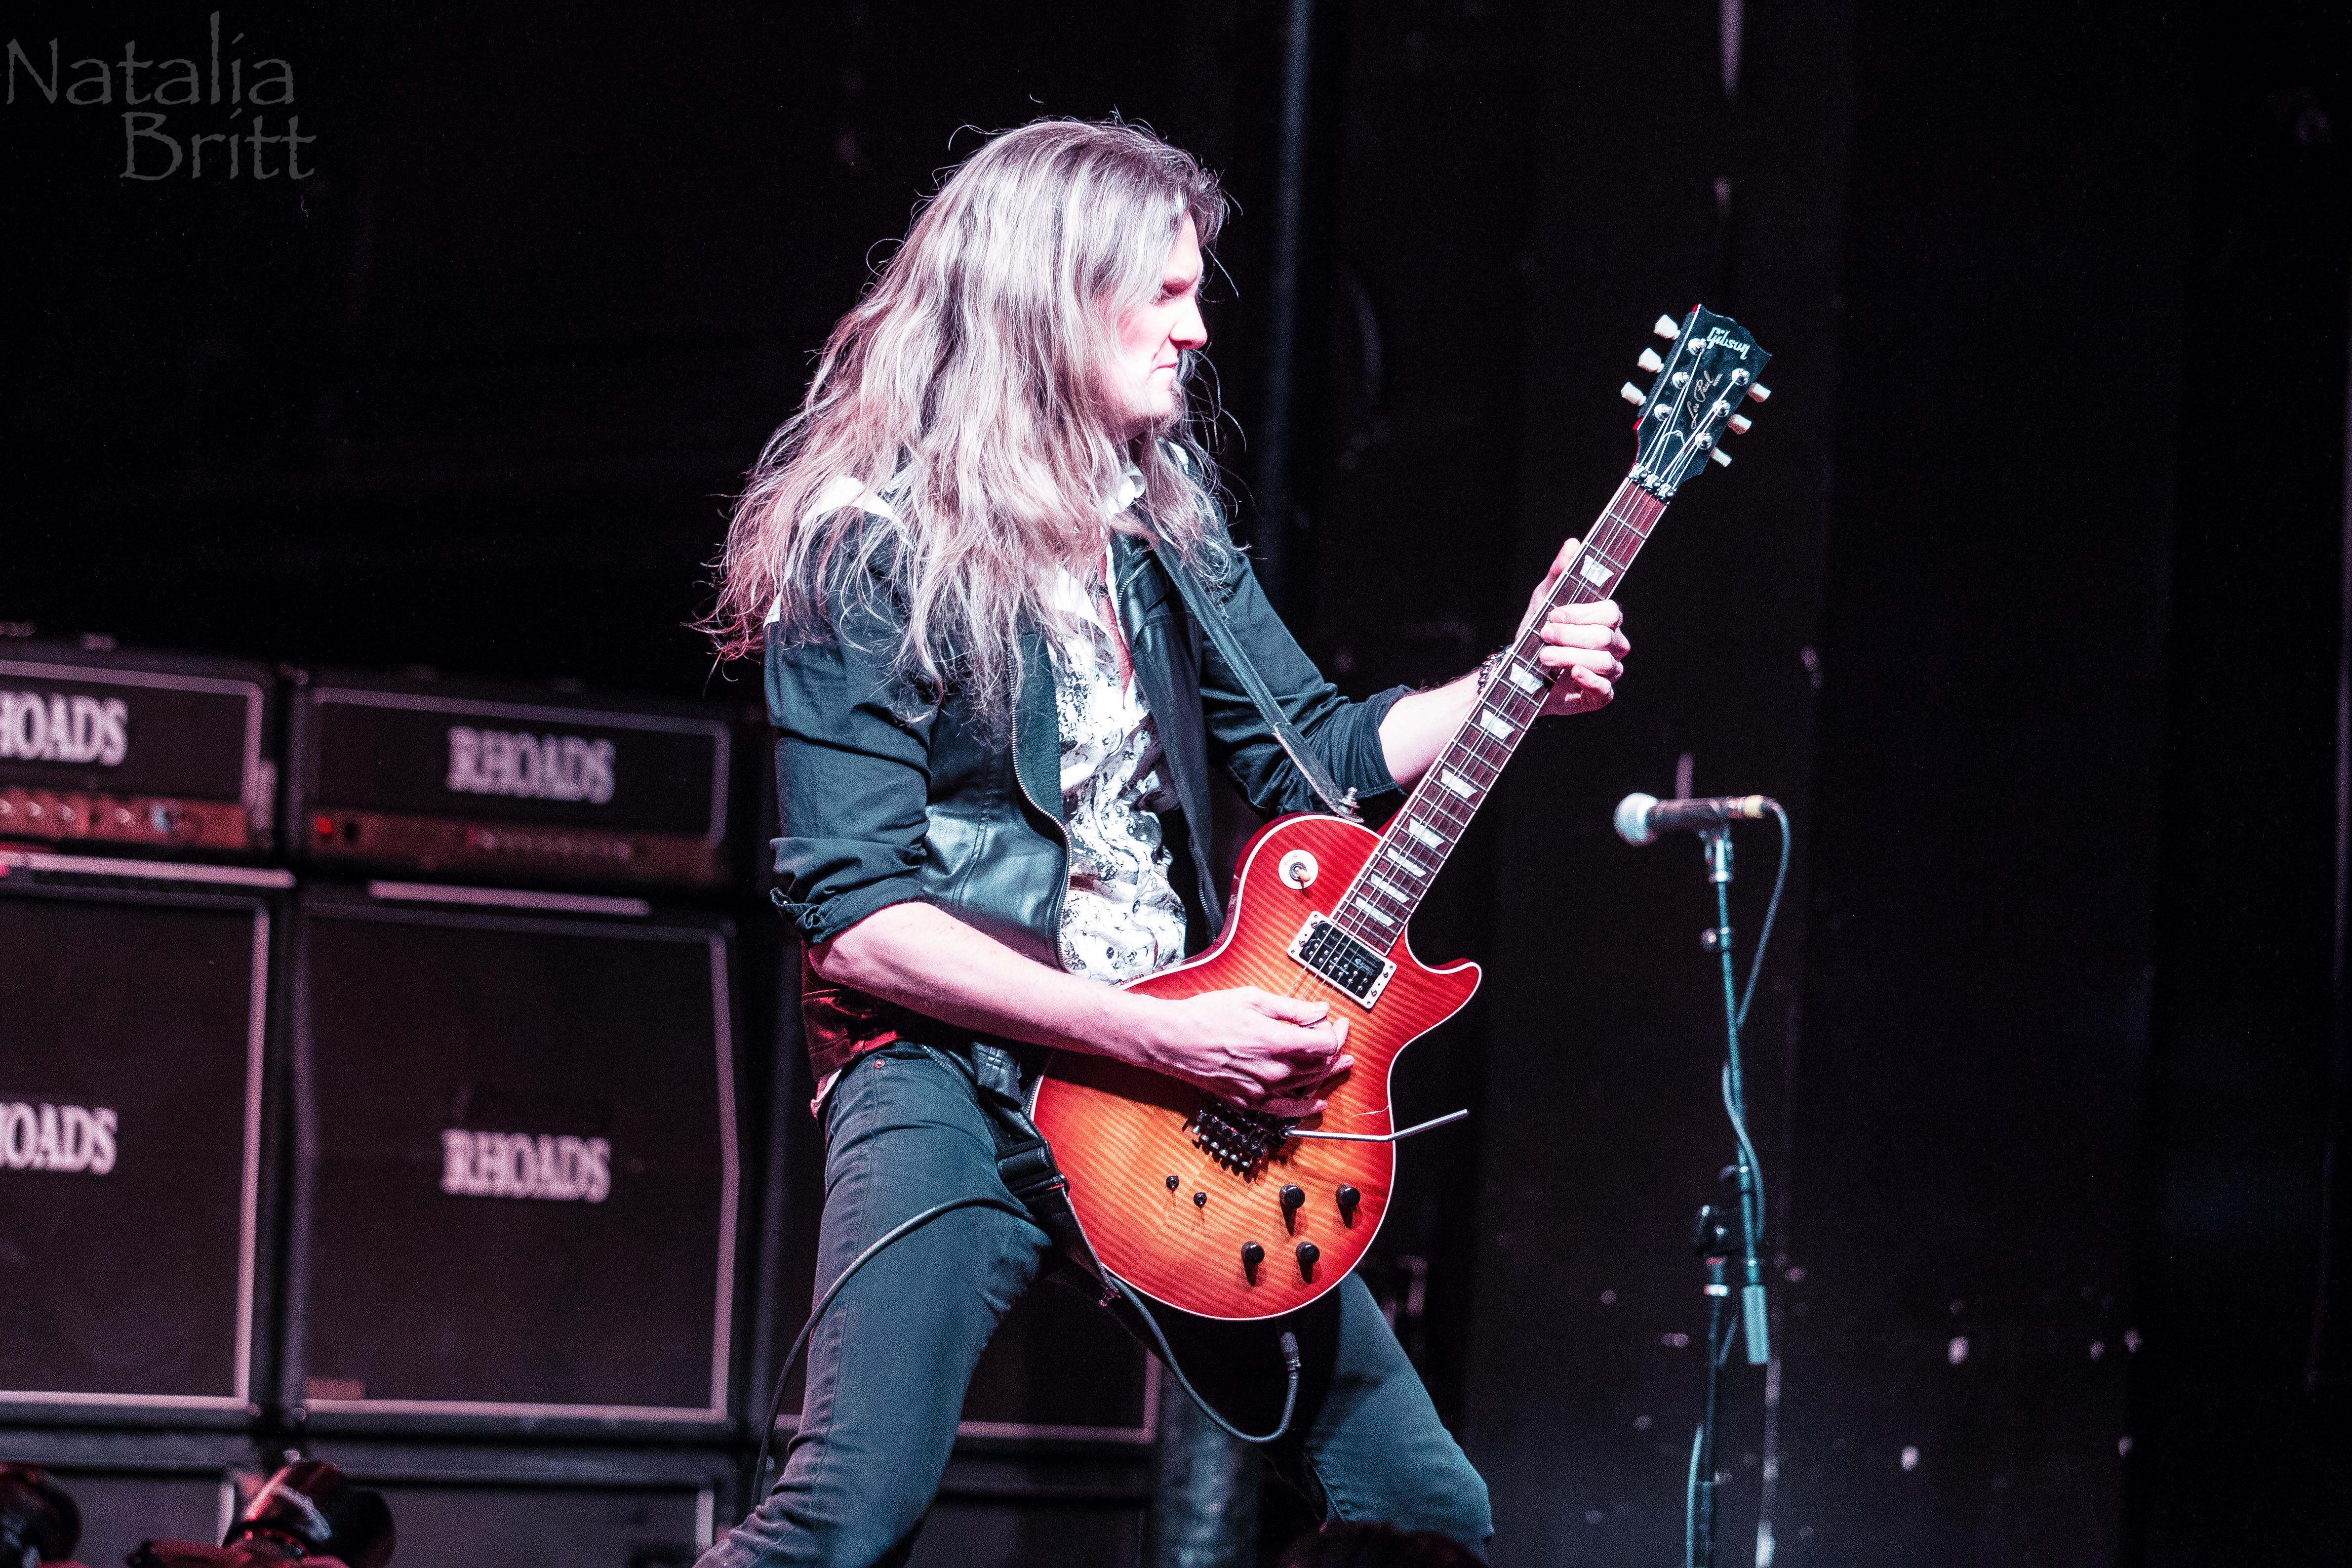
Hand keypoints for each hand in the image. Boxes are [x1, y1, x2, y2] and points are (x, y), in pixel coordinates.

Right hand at [1128, 987, 1352, 1115]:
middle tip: (1338, 1034)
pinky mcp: (1250, 1101)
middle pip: (1321, 1064)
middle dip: (1336, 1048)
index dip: (1337, 1031)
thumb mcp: (1252, 999)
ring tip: (1340, 1062)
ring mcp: (1262, 1089)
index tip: (1337, 1022)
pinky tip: (1318, 1102)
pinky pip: (1288, 1110)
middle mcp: (1273, 1070)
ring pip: (1308, 1085)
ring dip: (1327, 1072)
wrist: (1174, 1040)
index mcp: (1275, 1041)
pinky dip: (1307, 1107)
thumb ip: (1291, 1008)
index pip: (1325, 1043)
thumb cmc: (1206, 1016)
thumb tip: (1319, 1011)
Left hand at [1521, 536, 1629, 716]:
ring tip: (1544, 656)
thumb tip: (1572, 544)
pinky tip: (1572, 673)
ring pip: (1603, 662)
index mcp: (1605, 620)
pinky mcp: (1599, 695)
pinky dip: (1589, 680)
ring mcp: (1609, 671)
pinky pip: (1606, 690)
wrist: (1519, 672)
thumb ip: (1559, 573)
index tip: (1554, 614)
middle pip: (1604, 637)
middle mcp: (1613, 644)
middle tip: (1544, 635)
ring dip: (1569, 656)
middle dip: (1569, 636)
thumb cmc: (1537, 633)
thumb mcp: (1542, 600)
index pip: (1610, 612)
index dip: (1582, 614)